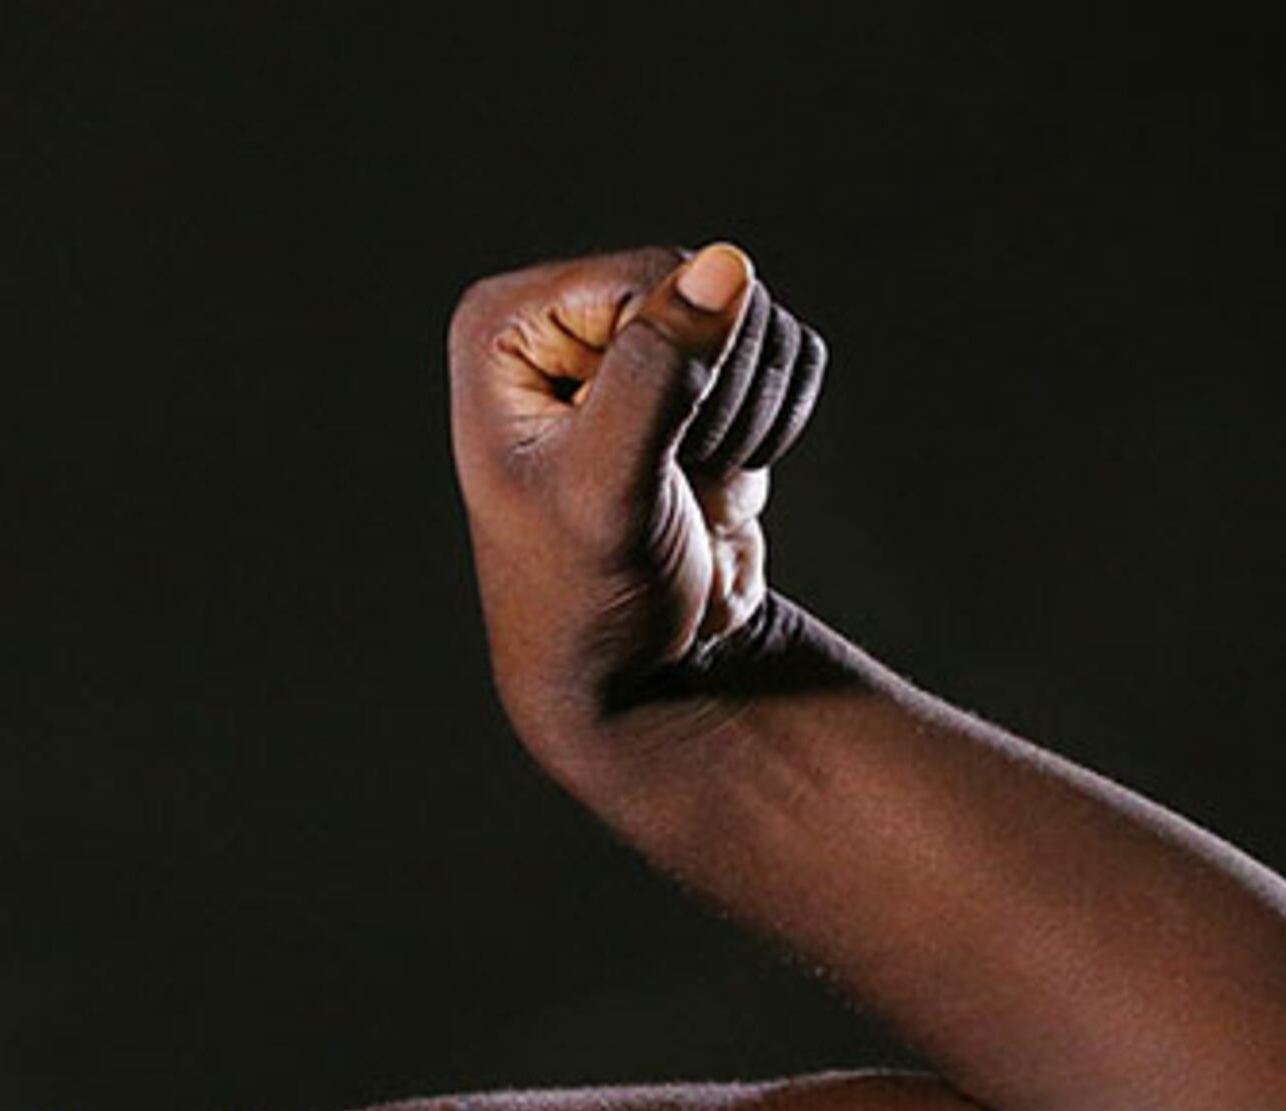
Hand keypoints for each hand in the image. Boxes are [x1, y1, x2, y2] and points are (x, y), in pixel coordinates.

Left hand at [445, 242, 826, 766]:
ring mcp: (635, 342)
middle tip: (666, 476)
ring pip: (752, 314)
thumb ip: (657, 374)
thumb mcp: (608, 490)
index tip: (633, 452)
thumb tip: (725, 265)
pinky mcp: (699, 377)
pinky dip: (771, 421)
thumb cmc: (588, 595)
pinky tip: (716, 478)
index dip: (672, 364)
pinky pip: (782, 349)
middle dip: (715, 388)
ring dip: (745, 412)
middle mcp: (563, 319)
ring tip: (683, 482)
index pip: (650, 277)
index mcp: (503, 326)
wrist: (638, 670)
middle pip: (706, 284)